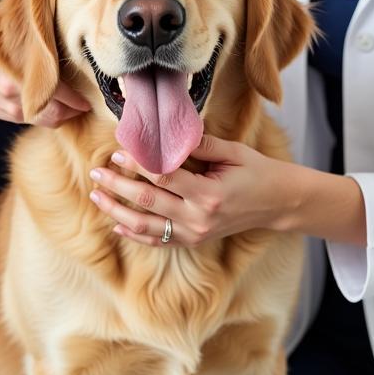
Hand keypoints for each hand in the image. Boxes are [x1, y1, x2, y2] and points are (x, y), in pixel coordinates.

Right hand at [0, 33, 89, 146]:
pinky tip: (65, 105)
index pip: (54, 88)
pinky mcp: (15, 118)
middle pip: (57, 109)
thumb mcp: (7, 35)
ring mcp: (15, 109)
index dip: (75, 93)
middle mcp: (15, 92)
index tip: (92, 86)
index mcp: (14, 71)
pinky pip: (44, 121)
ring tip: (81, 101)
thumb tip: (62, 11)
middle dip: (77, 105)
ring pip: (53, 119)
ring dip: (69, 112)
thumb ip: (33, 30)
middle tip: (92, 96)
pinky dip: (57, 115)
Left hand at [87, 134, 292, 246]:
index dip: (137, 164)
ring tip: (96, 197)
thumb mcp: (233, 151)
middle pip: (147, 202)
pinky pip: (157, 240)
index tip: (118, 151)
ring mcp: (194, 234)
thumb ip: (199, 144)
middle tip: (96, 172)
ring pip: (145, 226)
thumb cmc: (256, 172)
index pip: (163, 177)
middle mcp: (198, 219)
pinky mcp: (193, 241)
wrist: (277, 203)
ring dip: (117, 211)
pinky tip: (116, 223)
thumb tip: (166, 133)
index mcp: (209, 194)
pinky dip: (134, 233)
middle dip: (117, 186)